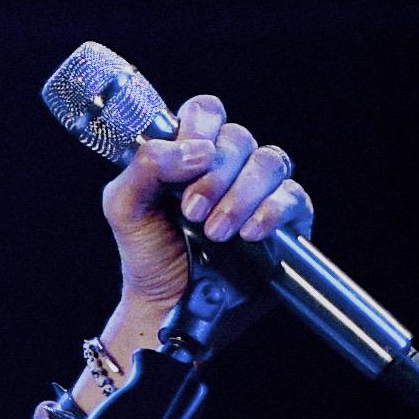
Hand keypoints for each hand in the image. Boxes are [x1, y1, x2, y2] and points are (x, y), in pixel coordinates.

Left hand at [97, 93, 308, 340]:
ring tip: (215, 233)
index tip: (185, 162)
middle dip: (214, 176)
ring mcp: (259, 191)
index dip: (199, 127)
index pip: (206, 112)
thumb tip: (197, 151)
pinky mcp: (286, 220)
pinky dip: (270, 212)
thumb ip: (146, 166)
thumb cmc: (148, 252)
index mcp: (190, 152)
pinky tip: (249, 234)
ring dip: (240, 195)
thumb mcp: (125, 205)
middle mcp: (228, 166)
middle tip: (191, 212)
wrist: (167, 305)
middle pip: (238, 137)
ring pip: (269, 162)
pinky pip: (293, 197)